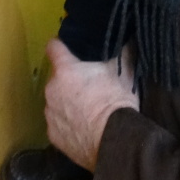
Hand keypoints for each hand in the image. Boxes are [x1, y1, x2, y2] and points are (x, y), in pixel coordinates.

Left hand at [44, 39, 138, 171]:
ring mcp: (50, 114)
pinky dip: (66, 124)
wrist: (113, 140)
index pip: (54, 48)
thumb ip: (122, 53)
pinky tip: (81, 128)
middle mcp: (51, 89)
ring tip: (85, 110)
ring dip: (66, 102)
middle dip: (69, 80)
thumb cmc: (115, 100)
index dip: (59, 46)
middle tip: (87, 86)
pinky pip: (58, 123)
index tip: (64, 48)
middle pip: (56, 78)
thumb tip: (129, 39)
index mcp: (65, 69)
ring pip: (56, 101)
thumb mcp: (123, 71)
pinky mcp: (52, 135)